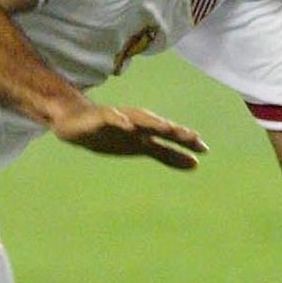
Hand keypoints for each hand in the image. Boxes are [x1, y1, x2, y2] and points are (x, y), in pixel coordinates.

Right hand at [50, 102, 205, 167]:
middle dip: (174, 131)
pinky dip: (119, 120)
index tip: (204, 149)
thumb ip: (168, 155)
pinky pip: (110, 117)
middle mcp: (137, 123)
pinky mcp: (100, 117)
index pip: (170, 136)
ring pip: (138, 119)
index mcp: (148, 132)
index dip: (186, 141)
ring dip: (152, 122)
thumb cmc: (113, 135)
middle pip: (158, 125)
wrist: (77, 124)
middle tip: (191, 137)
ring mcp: (119, 118)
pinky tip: (127, 125)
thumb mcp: (142, 148)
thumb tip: (196, 165)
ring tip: (167, 128)